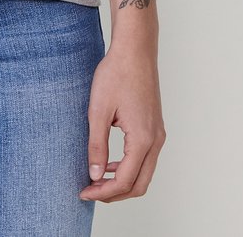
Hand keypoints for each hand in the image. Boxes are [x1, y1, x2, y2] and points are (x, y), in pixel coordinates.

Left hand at [79, 43, 165, 202]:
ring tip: (97, 179)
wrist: (135, 50)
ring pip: (144, 174)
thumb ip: (97, 146)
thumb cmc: (117, 74)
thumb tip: (94, 175)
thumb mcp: (99, 110)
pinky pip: (145, 159)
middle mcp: (156, 141)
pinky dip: (129, 168)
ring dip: (122, 182)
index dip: (103, 192)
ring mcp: (158, 134)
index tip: (83, 192)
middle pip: (139, 185)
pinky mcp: (155, 127)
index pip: (125, 181)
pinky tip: (110, 162)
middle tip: (90, 192)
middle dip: (114, 194)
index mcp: (143, 139)